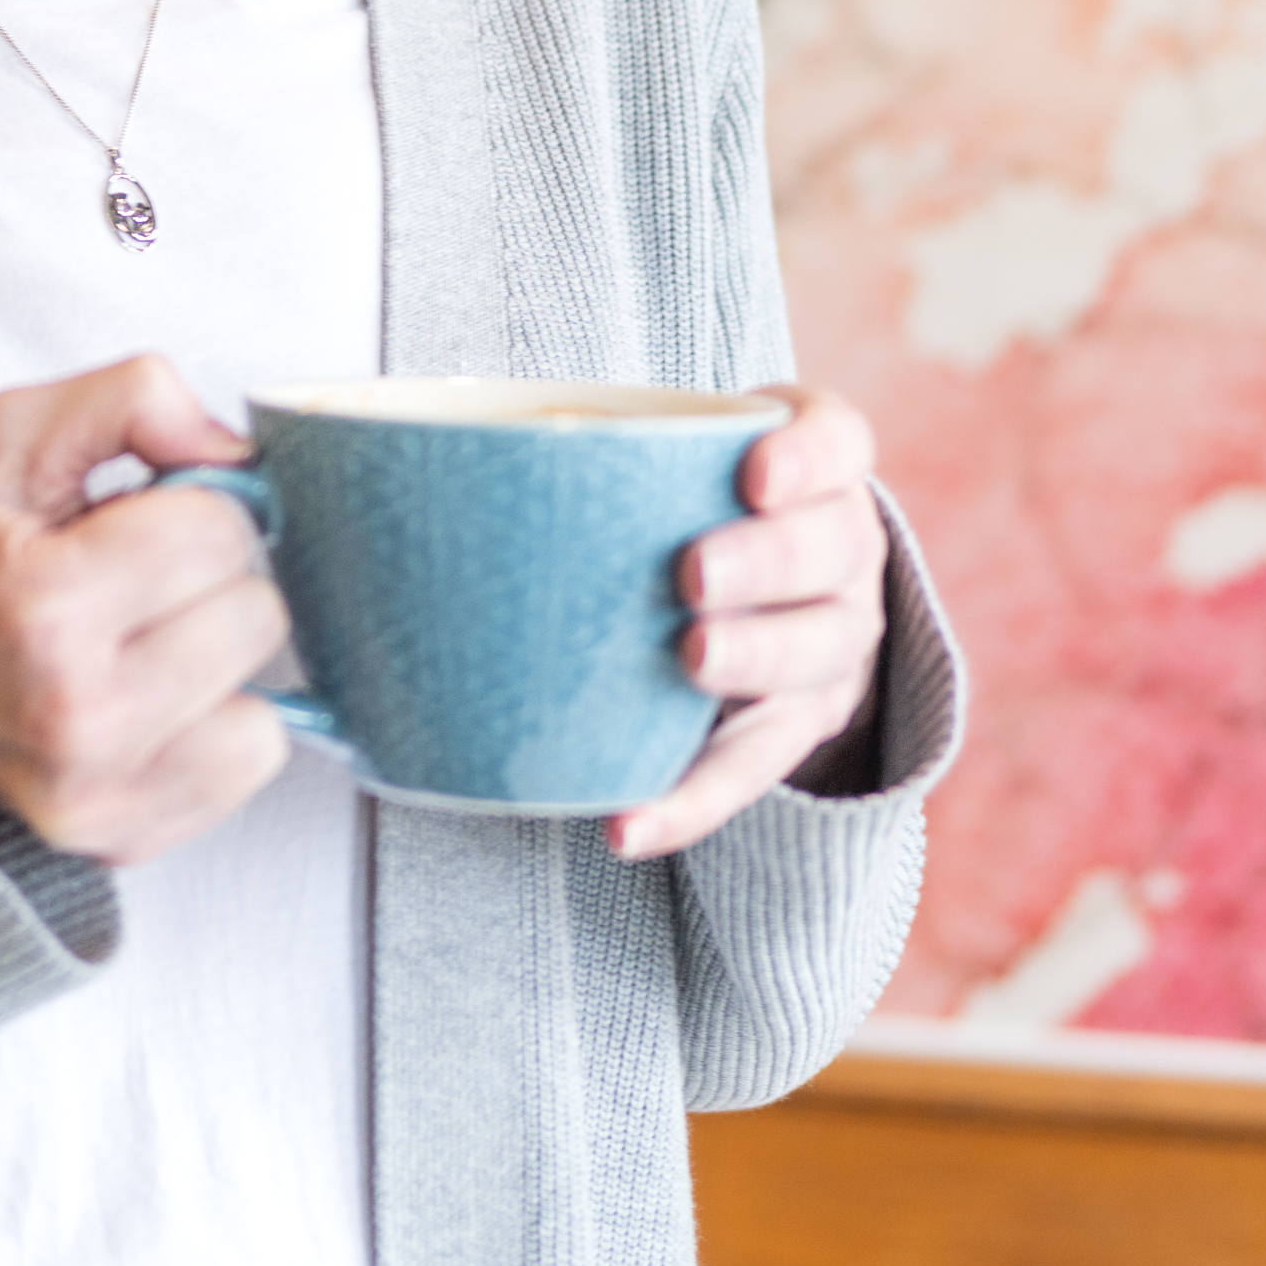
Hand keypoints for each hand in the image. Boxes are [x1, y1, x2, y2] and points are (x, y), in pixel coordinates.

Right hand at [0, 354, 291, 866]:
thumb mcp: (12, 439)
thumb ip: (129, 399)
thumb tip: (236, 451)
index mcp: (43, 603)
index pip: (219, 530)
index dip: (188, 510)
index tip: (133, 525)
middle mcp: (76, 711)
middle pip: (255, 613)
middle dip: (207, 585)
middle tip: (135, 589)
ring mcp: (103, 789)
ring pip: (267, 699)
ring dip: (217, 664)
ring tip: (143, 647)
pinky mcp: (126, 836)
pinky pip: (251, 762)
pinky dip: (218, 728)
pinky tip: (154, 706)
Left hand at [610, 385, 891, 860]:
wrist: (763, 588)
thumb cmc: (685, 499)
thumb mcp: (670, 456)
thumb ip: (596, 445)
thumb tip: (422, 470)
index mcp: (818, 469)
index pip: (838, 443)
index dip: (806, 456)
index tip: (753, 473)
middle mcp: (843, 553)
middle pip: (828, 551)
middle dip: (764, 561)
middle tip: (694, 573)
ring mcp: (830, 643)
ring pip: (812, 654)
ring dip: (751, 659)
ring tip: (689, 662)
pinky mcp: (795, 727)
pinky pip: (749, 770)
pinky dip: (689, 801)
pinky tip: (630, 822)